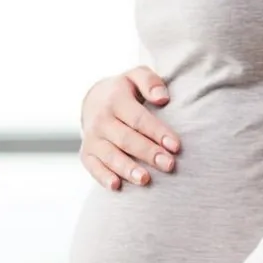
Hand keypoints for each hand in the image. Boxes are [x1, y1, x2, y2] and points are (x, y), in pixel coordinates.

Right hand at [80, 66, 180, 189]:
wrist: (93, 101)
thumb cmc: (126, 92)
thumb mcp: (136, 76)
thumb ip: (150, 82)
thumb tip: (163, 98)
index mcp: (115, 100)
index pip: (139, 119)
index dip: (158, 133)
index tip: (176, 146)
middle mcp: (101, 120)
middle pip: (126, 139)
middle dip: (148, 153)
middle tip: (169, 165)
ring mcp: (92, 138)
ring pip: (110, 156)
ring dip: (128, 169)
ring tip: (145, 180)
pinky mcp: (86, 154)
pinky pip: (93, 167)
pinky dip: (103, 177)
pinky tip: (116, 186)